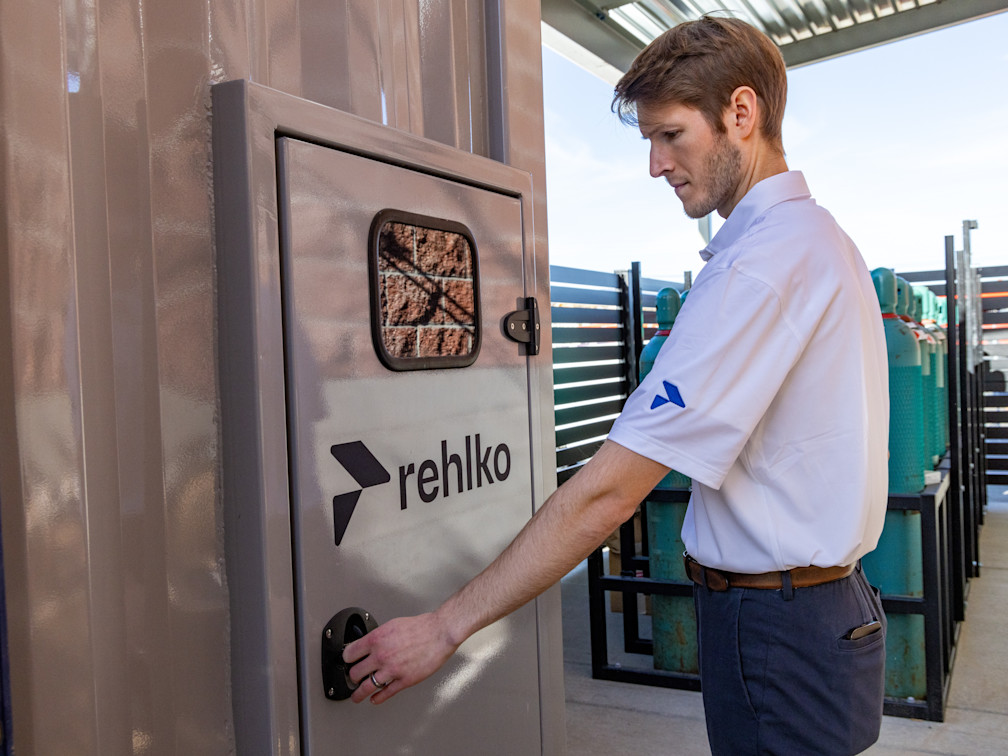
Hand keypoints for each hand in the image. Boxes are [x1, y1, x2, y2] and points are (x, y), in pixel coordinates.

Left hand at [343, 611, 459, 703]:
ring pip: (366, 688)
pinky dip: (377, 698)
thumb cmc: (420, 627)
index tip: (347, 662)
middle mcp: (381, 656)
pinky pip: (386, 693)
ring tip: (356, 697)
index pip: (349, 654)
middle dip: (352, 677)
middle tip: (352, 678)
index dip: (347, 659)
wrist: (439, 633)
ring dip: (358, 694)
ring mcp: (392, 670)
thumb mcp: (391, 625)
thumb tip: (369, 645)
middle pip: (355, 673)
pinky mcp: (404, 681)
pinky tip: (374, 699)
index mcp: (376, 639)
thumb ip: (378, 637)